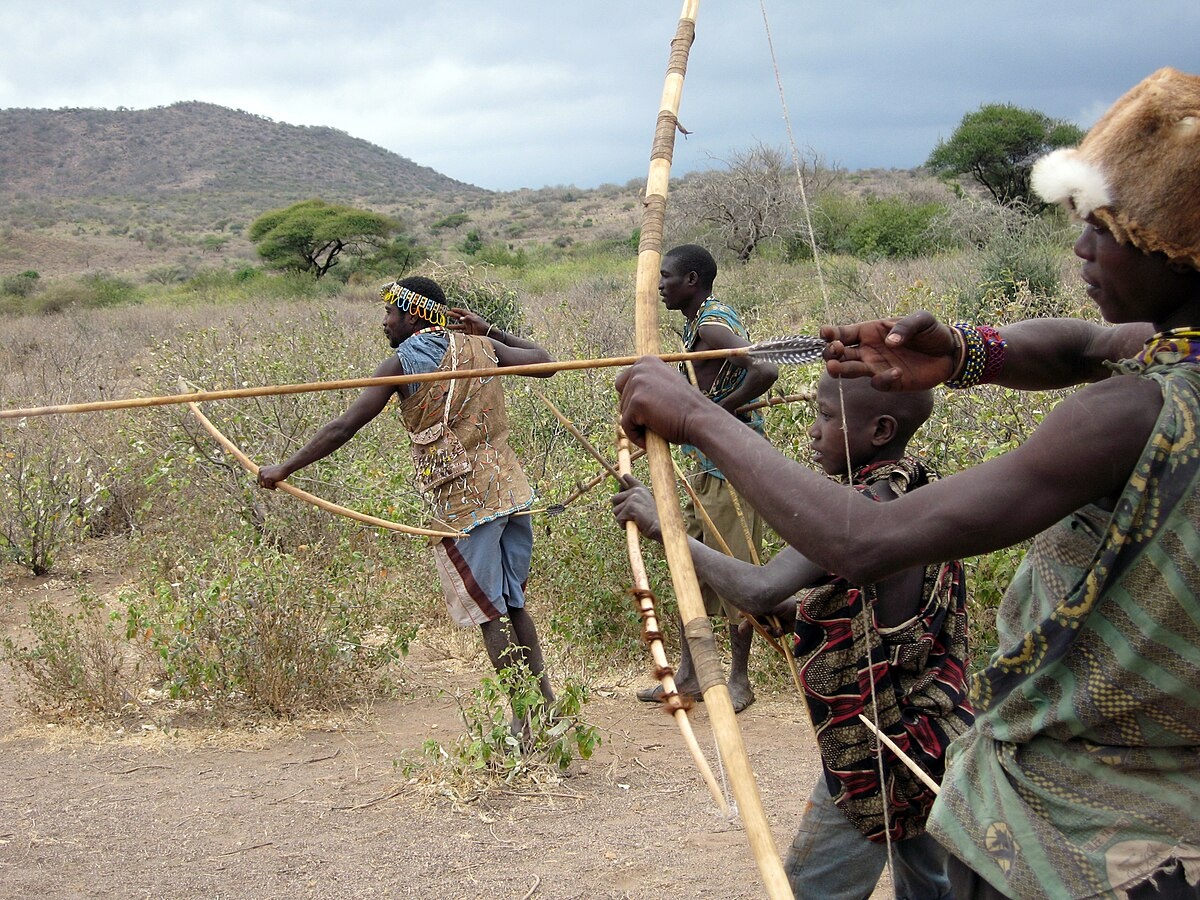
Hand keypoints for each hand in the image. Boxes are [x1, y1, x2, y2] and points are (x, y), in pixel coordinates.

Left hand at [257, 464, 287, 489]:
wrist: (285, 468)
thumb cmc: (280, 470)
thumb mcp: (271, 473)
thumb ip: (266, 478)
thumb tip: (260, 487)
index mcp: (260, 470)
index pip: (258, 480)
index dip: (264, 483)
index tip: (270, 483)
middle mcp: (260, 472)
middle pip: (261, 484)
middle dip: (267, 486)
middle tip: (273, 484)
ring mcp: (263, 475)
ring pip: (265, 486)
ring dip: (270, 487)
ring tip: (275, 485)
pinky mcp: (267, 478)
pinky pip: (269, 486)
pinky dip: (273, 487)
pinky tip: (276, 485)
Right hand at [448, 307, 489, 336]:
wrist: (487, 334)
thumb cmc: (482, 326)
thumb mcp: (475, 321)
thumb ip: (468, 318)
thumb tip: (460, 318)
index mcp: (471, 316)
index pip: (462, 312)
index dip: (457, 310)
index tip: (451, 309)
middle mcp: (469, 321)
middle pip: (459, 318)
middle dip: (453, 316)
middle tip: (447, 314)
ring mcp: (468, 327)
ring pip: (459, 326)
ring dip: (453, 326)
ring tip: (447, 326)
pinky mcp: (469, 333)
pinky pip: (461, 332)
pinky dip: (457, 333)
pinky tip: (453, 333)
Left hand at [610, 475, 662, 540]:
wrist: (660, 527)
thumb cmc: (650, 518)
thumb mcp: (643, 502)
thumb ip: (632, 495)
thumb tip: (617, 493)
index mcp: (640, 487)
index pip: (625, 477)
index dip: (621, 488)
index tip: (626, 498)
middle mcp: (636, 490)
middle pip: (614, 498)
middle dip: (619, 509)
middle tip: (632, 514)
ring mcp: (633, 498)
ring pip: (615, 510)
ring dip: (622, 518)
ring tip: (634, 520)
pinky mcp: (631, 507)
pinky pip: (619, 518)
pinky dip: (623, 525)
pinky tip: (634, 524)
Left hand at [616, 357, 706, 447]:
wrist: (701, 419)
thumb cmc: (687, 408)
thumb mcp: (666, 385)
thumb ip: (649, 383)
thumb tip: (632, 390)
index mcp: (646, 361)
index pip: (623, 383)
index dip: (634, 401)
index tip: (650, 410)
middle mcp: (640, 368)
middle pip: (622, 398)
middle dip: (635, 413)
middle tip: (656, 420)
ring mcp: (637, 383)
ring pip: (624, 413)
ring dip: (637, 425)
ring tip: (658, 427)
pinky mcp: (636, 402)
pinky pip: (626, 426)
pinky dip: (636, 436)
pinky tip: (651, 438)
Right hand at [821, 311, 958, 391]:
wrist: (949, 353)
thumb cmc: (932, 332)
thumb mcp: (922, 320)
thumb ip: (905, 327)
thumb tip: (890, 341)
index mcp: (870, 332)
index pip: (844, 333)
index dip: (831, 333)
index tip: (825, 334)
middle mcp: (868, 350)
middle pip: (840, 353)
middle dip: (831, 353)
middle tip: (834, 352)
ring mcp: (876, 367)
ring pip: (851, 370)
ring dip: (841, 370)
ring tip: (834, 368)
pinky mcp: (889, 382)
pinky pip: (878, 383)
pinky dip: (883, 379)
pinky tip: (896, 372)